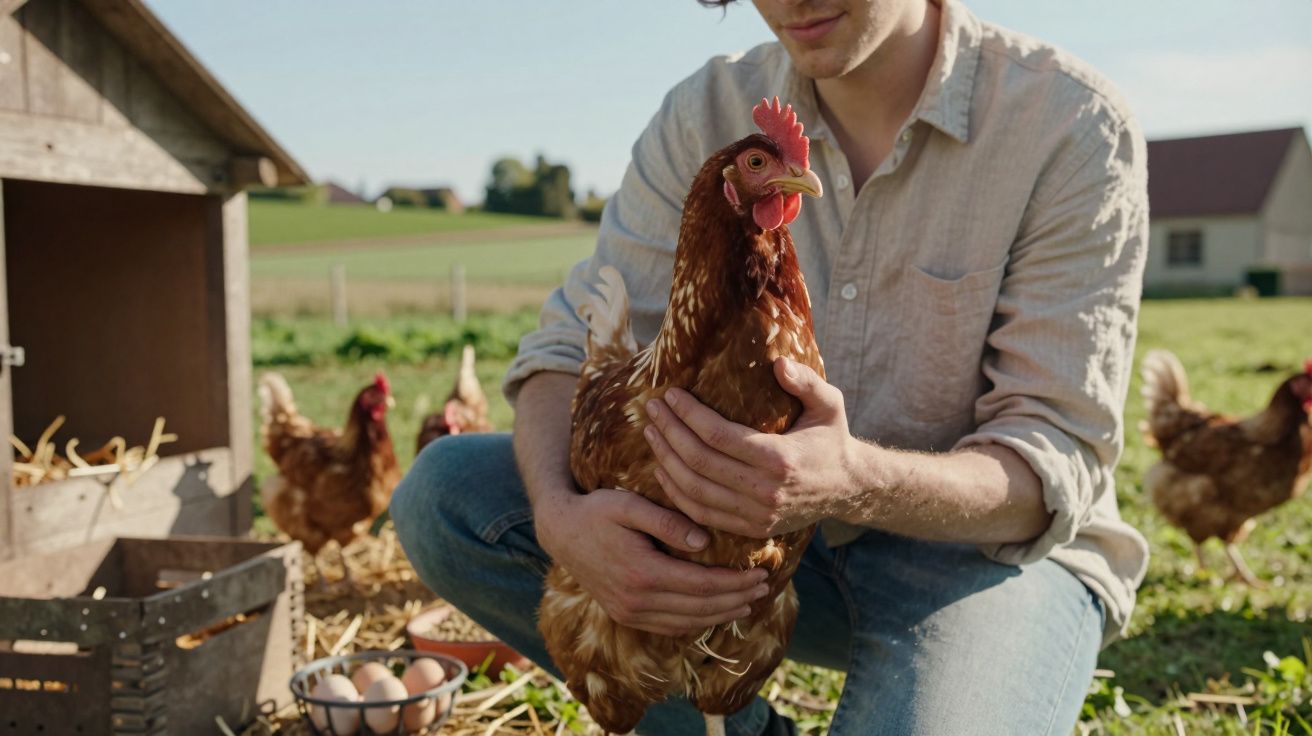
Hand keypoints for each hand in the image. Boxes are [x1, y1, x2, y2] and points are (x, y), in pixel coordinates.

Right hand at [536, 488, 769, 636]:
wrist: (560, 531)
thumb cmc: (597, 510)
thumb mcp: (630, 505)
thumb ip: (668, 522)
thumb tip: (704, 541)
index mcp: (643, 572)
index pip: (702, 585)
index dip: (735, 583)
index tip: (761, 574)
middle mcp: (636, 600)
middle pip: (700, 608)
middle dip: (736, 599)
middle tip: (764, 588)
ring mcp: (628, 612)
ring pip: (686, 623)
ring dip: (720, 615)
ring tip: (747, 603)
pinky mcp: (624, 615)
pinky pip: (668, 627)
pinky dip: (695, 622)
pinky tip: (713, 612)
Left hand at [643, 357, 860, 537]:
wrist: (847, 488)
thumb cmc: (832, 439)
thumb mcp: (830, 404)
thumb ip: (807, 382)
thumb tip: (778, 363)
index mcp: (780, 458)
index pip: (718, 435)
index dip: (688, 414)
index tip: (671, 394)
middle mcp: (765, 490)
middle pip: (699, 462)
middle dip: (669, 432)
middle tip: (652, 409)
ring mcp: (756, 514)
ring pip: (694, 490)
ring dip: (666, 461)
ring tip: (652, 433)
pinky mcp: (750, 528)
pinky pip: (701, 513)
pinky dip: (676, 493)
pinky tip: (662, 469)